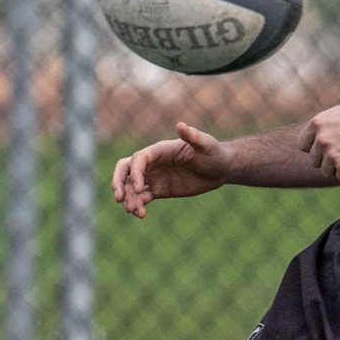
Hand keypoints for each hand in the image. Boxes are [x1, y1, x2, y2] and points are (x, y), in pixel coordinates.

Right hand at [111, 122, 233, 217]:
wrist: (221, 169)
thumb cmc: (214, 152)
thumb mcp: (206, 144)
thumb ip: (193, 136)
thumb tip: (181, 125)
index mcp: (159, 150)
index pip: (138, 159)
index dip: (134, 172)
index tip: (138, 187)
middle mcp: (153, 163)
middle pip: (125, 169)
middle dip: (118, 182)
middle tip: (119, 198)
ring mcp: (154, 177)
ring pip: (131, 187)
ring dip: (128, 198)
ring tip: (133, 211)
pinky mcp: (159, 190)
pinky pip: (142, 198)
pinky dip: (138, 205)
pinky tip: (140, 214)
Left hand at [298, 103, 339, 180]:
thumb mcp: (338, 114)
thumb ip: (321, 128)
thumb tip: (307, 143)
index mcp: (317, 124)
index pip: (303, 146)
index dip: (315, 148)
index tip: (327, 147)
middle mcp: (322, 139)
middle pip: (314, 160)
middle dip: (328, 159)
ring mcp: (332, 155)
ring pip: (326, 171)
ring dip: (338, 167)